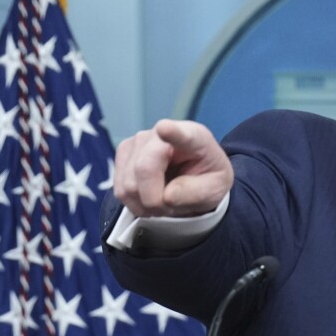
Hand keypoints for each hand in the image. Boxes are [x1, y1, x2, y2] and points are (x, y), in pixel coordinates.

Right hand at [113, 119, 232, 217]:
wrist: (194, 175)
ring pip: (129, 185)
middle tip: (171, 206)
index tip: (165, 129)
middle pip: (144, 170)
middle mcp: (160, 133)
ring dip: (145, 204)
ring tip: (163, 200)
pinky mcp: (122, 154)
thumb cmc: (206, 178)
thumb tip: (167, 196)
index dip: (171, 132)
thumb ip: (196, 193)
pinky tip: (150, 197)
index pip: (180, 134)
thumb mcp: (214, 189)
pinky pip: (120, 190)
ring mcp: (137, 141)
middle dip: (155, 200)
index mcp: (194, 137)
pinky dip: (135, 203)